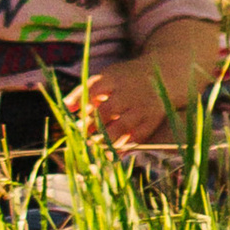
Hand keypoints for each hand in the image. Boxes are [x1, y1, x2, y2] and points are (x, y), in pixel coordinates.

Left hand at [72, 22, 221, 151]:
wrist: (163, 75)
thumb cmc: (126, 78)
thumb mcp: (108, 76)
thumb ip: (87, 90)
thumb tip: (65, 106)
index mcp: (115, 77)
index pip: (94, 87)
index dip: (81, 99)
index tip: (70, 110)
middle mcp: (128, 92)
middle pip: (106, 110)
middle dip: (91, 125)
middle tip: (81, 134)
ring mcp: (141, 107)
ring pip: (121, 126)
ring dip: (105, 139)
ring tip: (94, 146)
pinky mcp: (151, 121)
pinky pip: (136, 137)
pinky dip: (123, 147)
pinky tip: (112, 154)